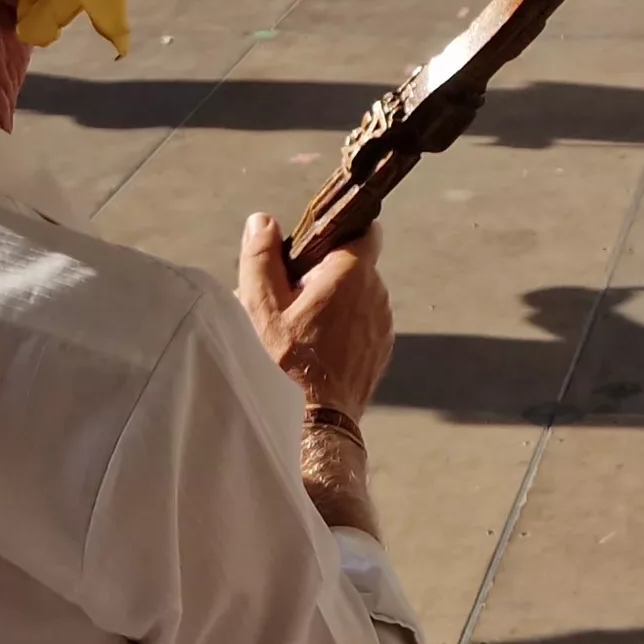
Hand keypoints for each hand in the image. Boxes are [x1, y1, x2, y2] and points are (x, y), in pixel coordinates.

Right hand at [242, 213, 393, 421]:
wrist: (316, 421)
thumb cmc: (286, 362)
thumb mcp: (261, 307)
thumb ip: (261, 258)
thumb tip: (263, 222)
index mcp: (352, 272)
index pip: (365, 229)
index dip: (340, 231)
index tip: (313, 248)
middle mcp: (377, 292)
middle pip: (355, 264)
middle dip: (328, 271)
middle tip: (293, 296)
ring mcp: (383, 322)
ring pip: (360, 295)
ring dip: (337, 301)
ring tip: (302, 326)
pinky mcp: (382, 347)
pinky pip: (364, 323)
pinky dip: (346, 326)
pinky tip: (319, 347)